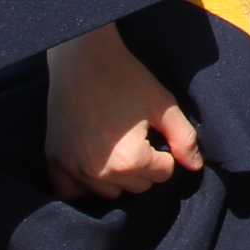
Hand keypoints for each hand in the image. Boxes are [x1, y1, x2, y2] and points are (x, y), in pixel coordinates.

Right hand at [46, 22, 202, 199]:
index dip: (165, 152)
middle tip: (136, 136)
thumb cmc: (126, 78)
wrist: (83, 57)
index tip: (154, 132)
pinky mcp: (54, 160)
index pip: (163, 173)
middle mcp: (99, 172)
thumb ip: (184, 139)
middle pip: (138, 186)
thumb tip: (196, 167)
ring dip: (118, 177)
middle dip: (144, 166)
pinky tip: (93, 165)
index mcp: (129, 160)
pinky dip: (83, 185)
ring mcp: (73, 168)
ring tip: (116, 146)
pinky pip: (71, 191)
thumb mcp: (163, 105)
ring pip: (109, 192)